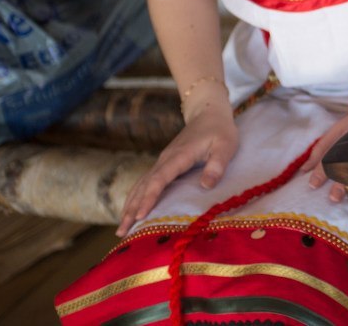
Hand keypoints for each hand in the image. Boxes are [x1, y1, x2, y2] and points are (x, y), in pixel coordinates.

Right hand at [117, 104, 237, 235]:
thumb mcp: (226, 146)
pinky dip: (135, 198)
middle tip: (122, 233)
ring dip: (129, 206)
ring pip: (141, 186)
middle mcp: (165, 160)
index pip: (160, 179)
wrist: (208, 113)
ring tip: (121, 230)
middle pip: (144, 186)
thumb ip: (217, 165)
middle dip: (132, 209)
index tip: (141, 215)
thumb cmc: (220, 130)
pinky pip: (145, 184)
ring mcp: (162, 162)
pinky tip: (130, 213)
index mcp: (179, 156)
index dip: (150, 197)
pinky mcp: (164, 165)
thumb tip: (206, 186)